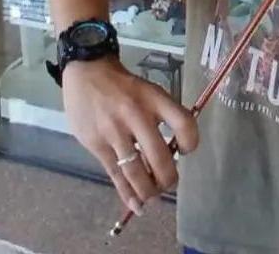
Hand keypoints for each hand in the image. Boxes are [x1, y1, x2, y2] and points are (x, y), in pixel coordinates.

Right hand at [62, 57, 198, 214]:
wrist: (88, 73)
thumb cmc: (124, 87)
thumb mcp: (149, 91)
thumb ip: (162, 117)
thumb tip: (173, 153)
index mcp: (155, 99)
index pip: (183, 123)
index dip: (191, 142)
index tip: (186, 151)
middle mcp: (136, 115)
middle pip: (159, 156)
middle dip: (168, 177)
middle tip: (170, 184)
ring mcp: (114, 131)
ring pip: (136, 170)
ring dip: (148, 190)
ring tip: (154, 197)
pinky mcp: (96, 144)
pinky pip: (115, 174)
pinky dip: (127, 193)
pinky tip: (136, 204)